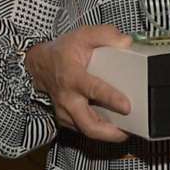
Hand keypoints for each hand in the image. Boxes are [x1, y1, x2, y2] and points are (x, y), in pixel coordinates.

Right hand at [23, 25, 132, 142]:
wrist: (41, 64)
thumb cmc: (63, 51)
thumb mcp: (83, 35)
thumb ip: (105, 35)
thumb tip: (126, 42)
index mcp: (72, 77)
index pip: (93, 90)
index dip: (111, 99)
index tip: (127, 106)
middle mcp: (68, 98)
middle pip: (88, 125)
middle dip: (109, 133)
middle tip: (127, 131)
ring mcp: (65, 112)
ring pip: (87, 131)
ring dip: (106, 134)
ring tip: (125, 131)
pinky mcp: (66, 120)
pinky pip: (84, 130)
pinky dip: (99, 131)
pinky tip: (112, 127)